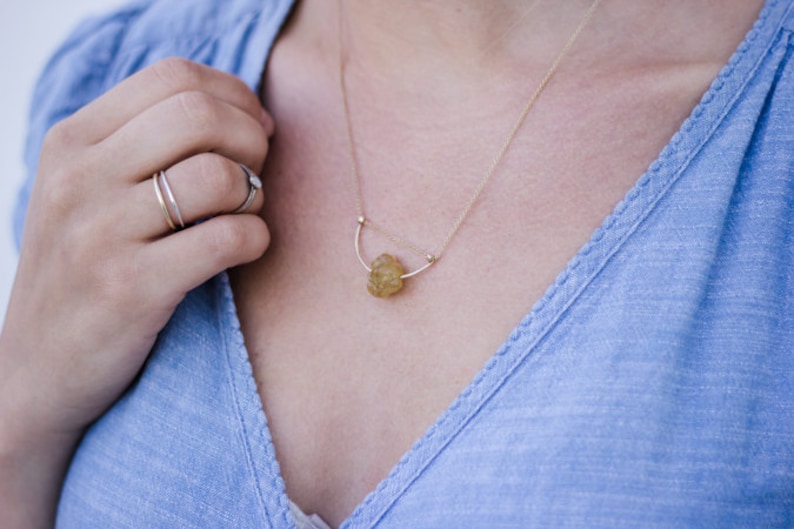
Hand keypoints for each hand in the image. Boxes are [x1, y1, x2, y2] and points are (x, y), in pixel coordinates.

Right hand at [0, 58, 272, 526]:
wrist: (37, 368)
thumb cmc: (84, 271)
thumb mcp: (88, 192)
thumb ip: (144, 144)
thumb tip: (242, 111)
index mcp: (73, 140)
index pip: (174, 78)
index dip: (235, 97)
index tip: (254, 132)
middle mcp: (80, 177)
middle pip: (200, 115)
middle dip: (252, 140)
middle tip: (255, 175)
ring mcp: (100, 233)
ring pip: (218, 176)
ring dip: (254, 195)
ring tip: (243, 218)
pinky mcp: (130, 288)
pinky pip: (226, 238)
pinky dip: (255, 239)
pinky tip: (244, 251)